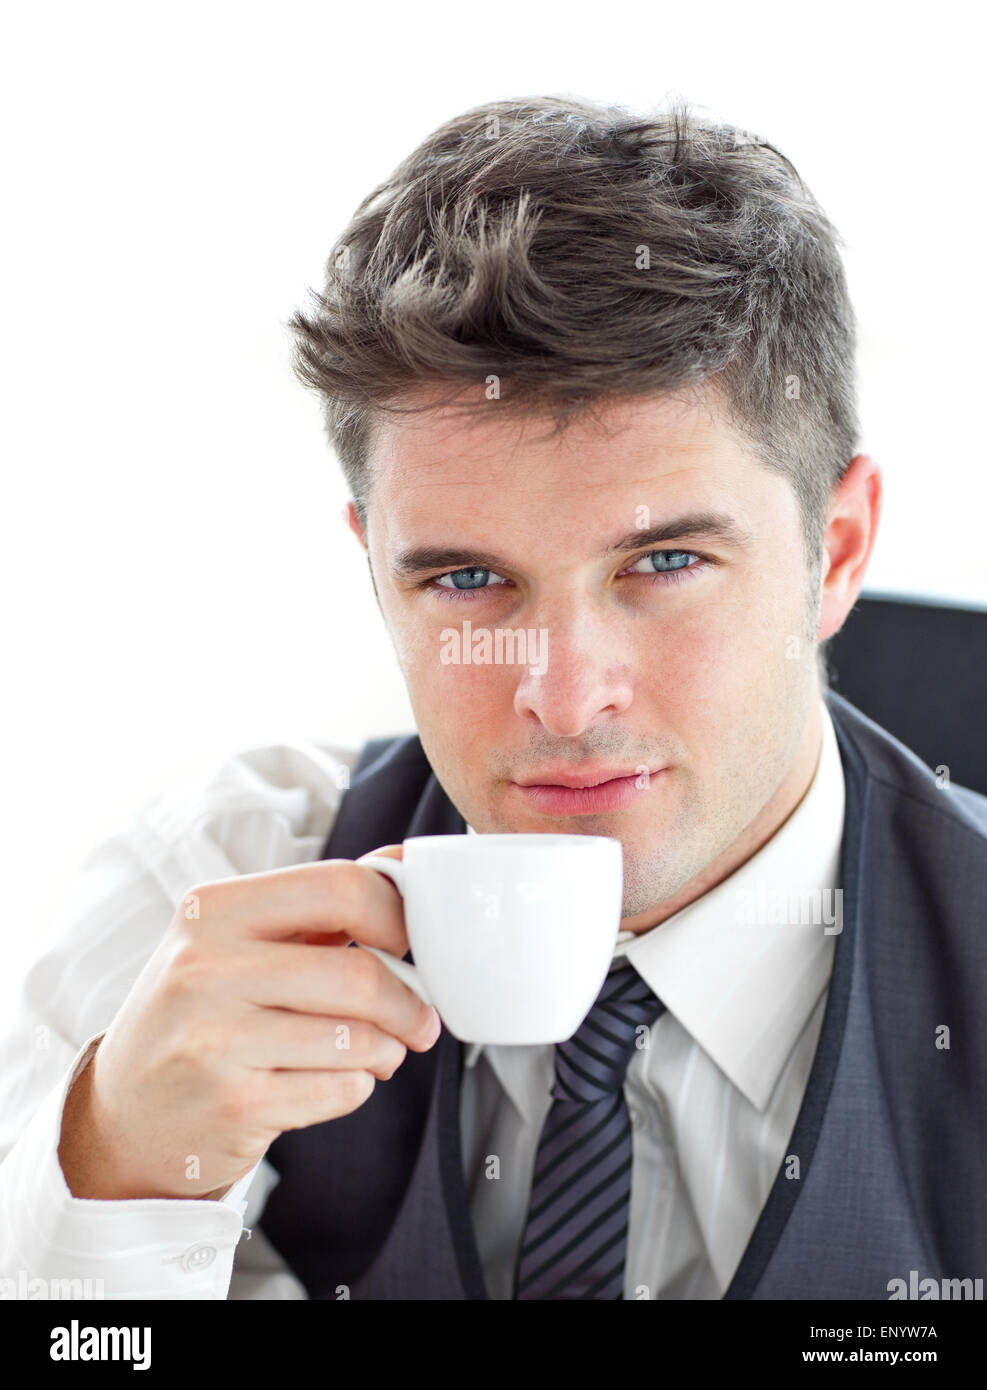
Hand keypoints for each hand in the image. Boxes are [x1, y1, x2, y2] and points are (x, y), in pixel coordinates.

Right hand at [57, 845, 439, 1199]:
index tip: (409, 943)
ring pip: (357, 1038)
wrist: (125, 1115)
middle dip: (409, 1002)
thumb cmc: (201, 1014)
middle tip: (420, 1019)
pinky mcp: (232, 1107)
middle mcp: (204, 969)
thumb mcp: (236, 942)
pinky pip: (341, 1090)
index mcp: (213, 910)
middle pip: (358, 973)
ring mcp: (214, 1041)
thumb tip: (403, 862)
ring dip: (387, 1049)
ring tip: (376, 1052)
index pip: (339, 886)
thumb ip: (317, 903)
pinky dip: (357, 1087)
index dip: (395, 916)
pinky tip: (331, 1081)